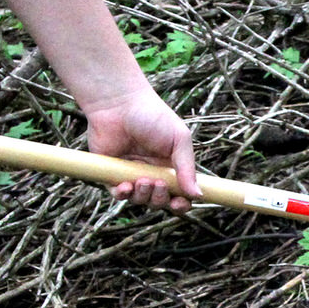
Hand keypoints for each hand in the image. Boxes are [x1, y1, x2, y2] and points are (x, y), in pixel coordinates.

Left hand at [84, 86, 200, 213]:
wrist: (119, 103)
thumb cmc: (152, 116)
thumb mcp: (178, 140)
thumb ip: (187, 168)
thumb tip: (198, 196)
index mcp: (171, 166)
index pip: (179, 194)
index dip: (181, 204)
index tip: (180, 203)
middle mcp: (152, 173)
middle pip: (159, 201)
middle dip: (160, 199)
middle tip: (158, 183)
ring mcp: (131, 174)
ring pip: (139, 200)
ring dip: (143, 196)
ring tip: (143, 180)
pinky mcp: (110, 173)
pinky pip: (117, 194)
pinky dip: (122, 195)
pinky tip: (125, 186)